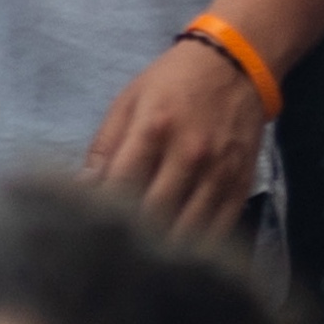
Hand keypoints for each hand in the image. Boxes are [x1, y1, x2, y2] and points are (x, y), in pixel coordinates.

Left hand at [87, 30, 271, 238]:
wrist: (237, 63)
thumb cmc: (174, 81)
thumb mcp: (129, 100)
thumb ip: (105, 145)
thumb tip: (82, 188)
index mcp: (154, 130)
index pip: (120, 187)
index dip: (101, 214)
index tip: (90, 229)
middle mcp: (189, 154)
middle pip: (154, 214)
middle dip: (131, 237)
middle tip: (113, 252)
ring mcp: (219, 172)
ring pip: (188, 230)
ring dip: (164, 249)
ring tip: (144, 260)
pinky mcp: (241, 183)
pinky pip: (220, 229)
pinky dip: (198, 247)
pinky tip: (180, 255)